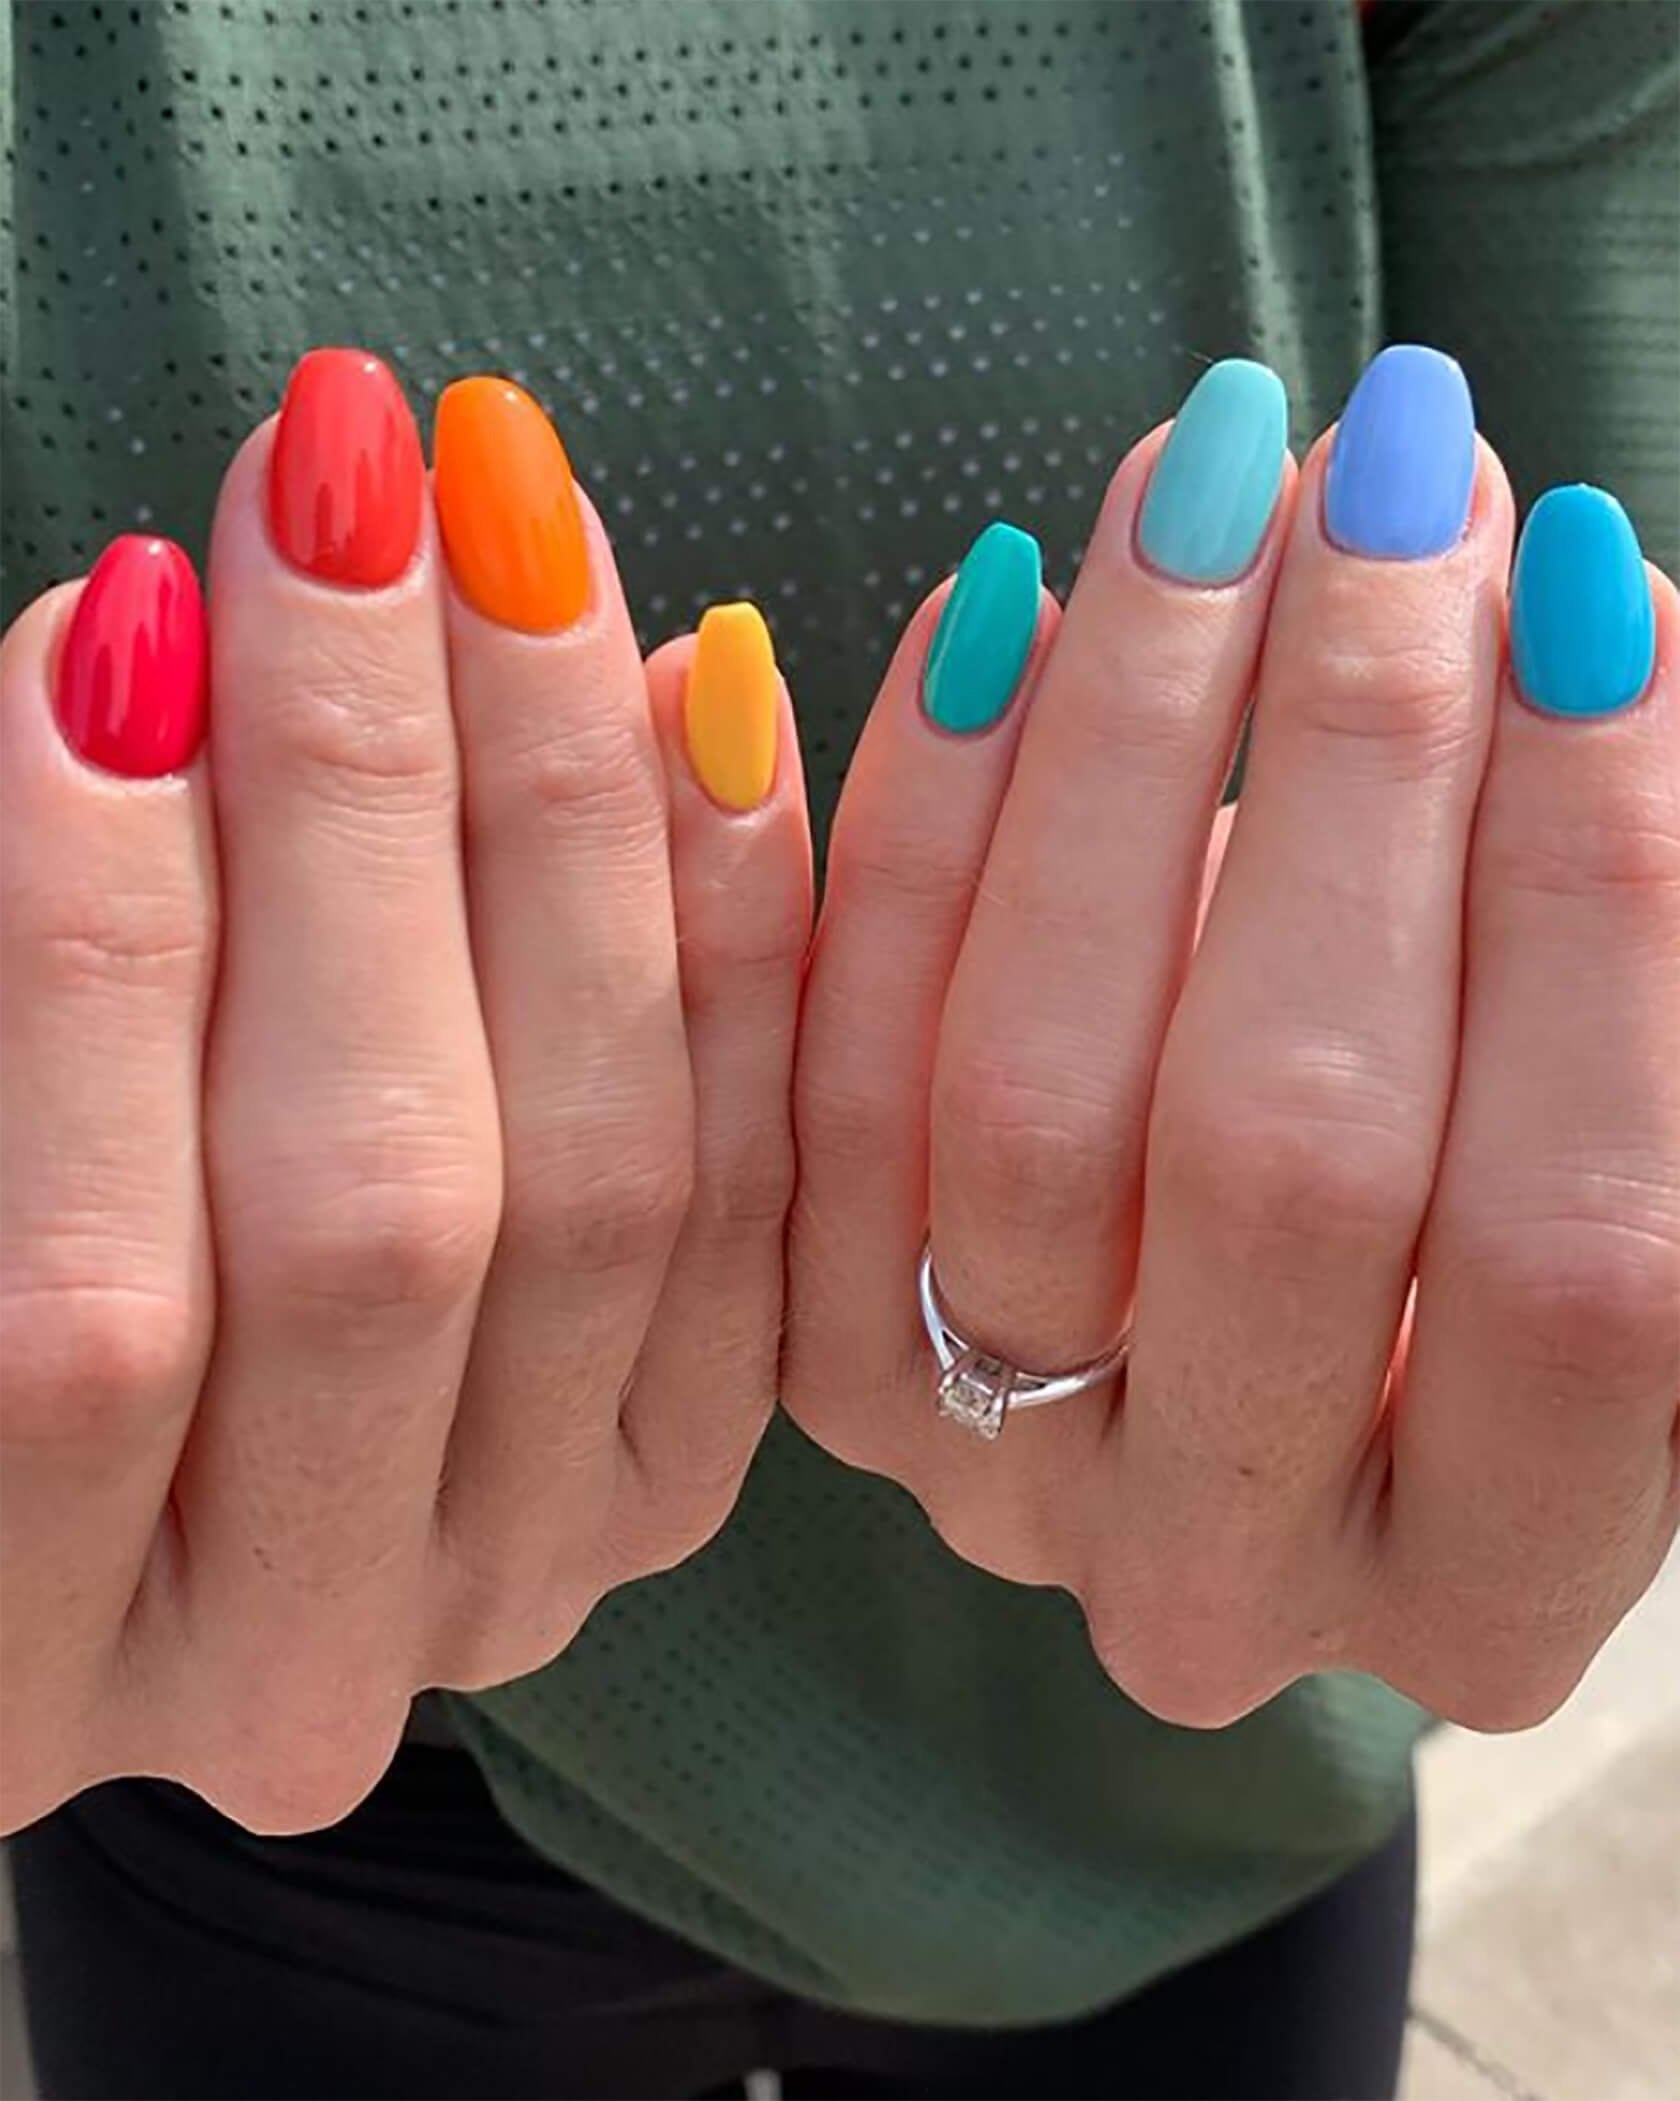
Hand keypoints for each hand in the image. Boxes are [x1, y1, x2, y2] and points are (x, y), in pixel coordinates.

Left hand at [0, 356, 810, 1833]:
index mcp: (635, 1476)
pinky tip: (100, 690)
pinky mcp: (35, 1667)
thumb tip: (694, 693)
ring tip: (299, 527)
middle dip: (539, 791)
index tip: (668, 606)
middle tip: (463, 481)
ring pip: (381, 1217)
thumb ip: (573, 962)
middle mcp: (504, 1586)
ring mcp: (288, 1659)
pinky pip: (98, 1301)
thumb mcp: (431, 1130)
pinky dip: (110, 960)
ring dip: (352, 819)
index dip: (725, 876)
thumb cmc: (150, 1257)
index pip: (739, 1162)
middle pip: (581, 1168)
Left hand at [786, 352, 1678, 1732]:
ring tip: (1205, 484)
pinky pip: (840, 1078)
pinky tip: (994, 607)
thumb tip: (1575, 610)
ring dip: (1118, 752)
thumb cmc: (1493, 1196)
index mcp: (1495, 1582)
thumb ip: (1600, 946)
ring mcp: (993, 1477)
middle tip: (1392, 467)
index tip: (1601, 590)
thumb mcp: (1582, 1124)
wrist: (1266, 1342)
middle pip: (1287, 1156)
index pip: (1579, 1256)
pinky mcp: (832, 1355)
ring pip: (1025, 1102)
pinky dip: (907, 834)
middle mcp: (1222, 1577)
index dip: (1600, 901)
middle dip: (1358, 769)